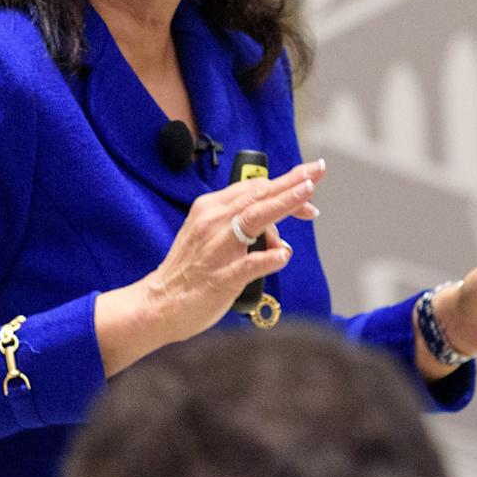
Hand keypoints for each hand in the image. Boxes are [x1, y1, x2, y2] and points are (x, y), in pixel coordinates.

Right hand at [95, 159, 325, 373]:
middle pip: (259, 195)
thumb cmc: (190, 271)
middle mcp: (214, 222)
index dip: (285, 186)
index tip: (309, 185)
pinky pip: (250, 263)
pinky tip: (284, 255)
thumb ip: (244, 232)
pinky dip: (269, 258)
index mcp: (211, 208)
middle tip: (317, 172)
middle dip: (292, 182)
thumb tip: (280, 242)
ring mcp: (218, 248)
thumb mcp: (212, 238)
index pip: (254, 189)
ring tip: (308, 199)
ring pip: (256, 219)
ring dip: (284, 205)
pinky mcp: (221, 276)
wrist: (160, 303)